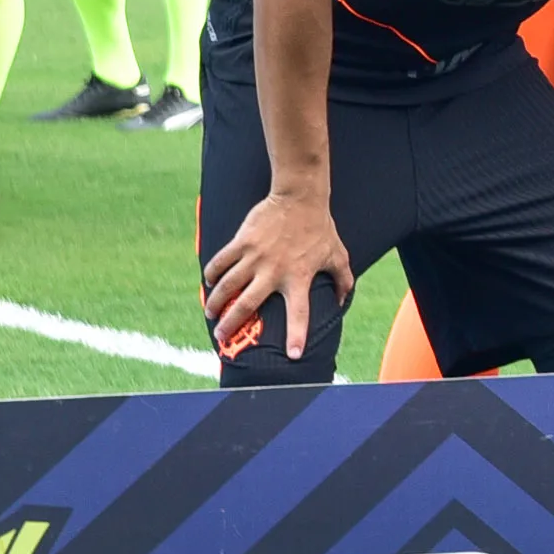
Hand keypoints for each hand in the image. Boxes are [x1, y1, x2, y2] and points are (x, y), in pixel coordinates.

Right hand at [201, 192, 352, 361]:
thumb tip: (345, 300)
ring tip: (212, 315)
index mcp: (299, 277)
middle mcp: (274, 270)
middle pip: (247, 305)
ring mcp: (255, 256)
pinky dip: (211, 274)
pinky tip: (209, 283)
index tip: (294, 355)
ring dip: (216, 302)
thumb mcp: (338, 254)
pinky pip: (220, 262)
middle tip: (221, 337)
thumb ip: (343, 279)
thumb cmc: (320, 228)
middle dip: (232, 324)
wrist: (300, 197)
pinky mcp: (242, 242)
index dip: (297, 335)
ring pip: (228, 286)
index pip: (300, 313)